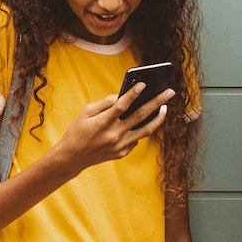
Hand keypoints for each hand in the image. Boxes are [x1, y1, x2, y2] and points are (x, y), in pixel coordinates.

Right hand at [52, 83, 175, 170]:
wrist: (72, 158)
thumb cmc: (77, 131)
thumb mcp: (86, 112)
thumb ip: (104, 103)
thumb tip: (122, 95)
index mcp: (103, 123)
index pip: (121, 106)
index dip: (133, 94)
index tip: (143, 84)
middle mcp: (114, 135)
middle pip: (140, 116)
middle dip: (157, 102)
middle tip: (169, 92)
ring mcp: (120, 146)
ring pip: (146, 130)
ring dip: (158, 118)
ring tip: (165, 107)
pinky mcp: (122, 153)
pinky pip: (136, 139)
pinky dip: (141, 129)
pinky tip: (146, 121)